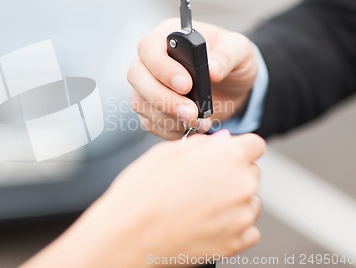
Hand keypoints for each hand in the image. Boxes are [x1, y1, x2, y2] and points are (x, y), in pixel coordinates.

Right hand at [100, 132, 263, 264]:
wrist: (130, 234)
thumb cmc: (143, 191)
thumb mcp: (167, 152)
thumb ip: (202, 144)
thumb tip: (221, 141)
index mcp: (227, 156)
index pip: (254, 145)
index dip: (238, 149)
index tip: (226, 156)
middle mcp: (241, 184)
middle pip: (251, 172)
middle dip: (232, 173)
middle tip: (202, 182)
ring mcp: (241, 216)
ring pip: (250, 201)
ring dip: (233, 200)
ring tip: (200, 205)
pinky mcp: (236, 242)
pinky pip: (248, 230)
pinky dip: (233, 226)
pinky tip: (207, 222)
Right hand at [127, 19, 257, 138]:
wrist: (232, 85)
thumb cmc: (230, 59)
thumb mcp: (238, 49)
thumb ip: (227, 56)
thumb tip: (212, 70)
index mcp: (167, 36)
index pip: (149, 47)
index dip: (162, 67)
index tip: (186, 85)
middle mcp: (150, 59)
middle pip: (136, 76)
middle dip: (162, 98)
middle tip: (191, 112)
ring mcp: (146, 85)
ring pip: (140, 102)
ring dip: (167, 117)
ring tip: (198, 122)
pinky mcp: (150, 107)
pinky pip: (149, 122)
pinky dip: (169, 129)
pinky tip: (190, 128)